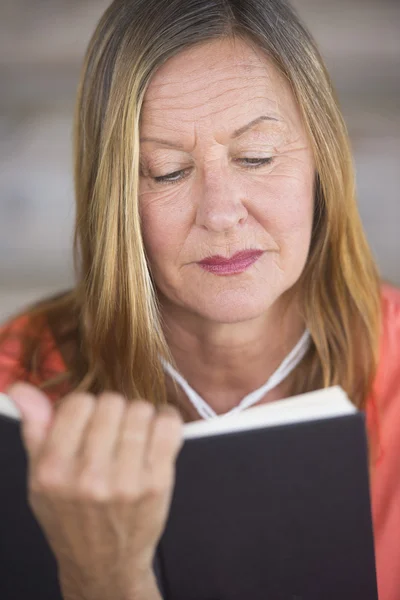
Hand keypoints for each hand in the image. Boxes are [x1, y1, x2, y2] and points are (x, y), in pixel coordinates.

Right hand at [8, 383, 183, 599]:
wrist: (103, 563)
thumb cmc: (70, 516)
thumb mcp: (40, 478)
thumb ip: (35, 429)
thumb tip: (21, 390)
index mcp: (54, 470)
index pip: (78, 403)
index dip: (85, 407)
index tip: (88, 421)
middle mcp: (89, 477)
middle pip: (112, 402)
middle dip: (112, 410)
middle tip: (111, 429)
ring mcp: (126, 481)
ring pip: (141, 410)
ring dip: (138, 416)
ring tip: (132, 433)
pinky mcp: (158, 483)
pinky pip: (168, 425)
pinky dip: (166, 419)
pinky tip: (155, 430)